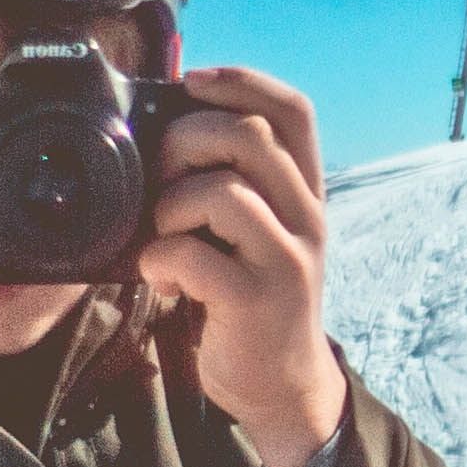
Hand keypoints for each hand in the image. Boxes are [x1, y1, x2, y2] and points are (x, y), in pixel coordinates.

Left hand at [142, 66, 347, 466]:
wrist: (283, 386)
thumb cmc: (251, 297)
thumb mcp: (257, 233)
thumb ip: (234, 186)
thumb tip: (165, 132)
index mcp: (305, 192)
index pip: (293, 111)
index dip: (242, 82)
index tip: (192, 80)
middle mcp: (307, 218)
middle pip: (250, 137)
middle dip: (186, 140)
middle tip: (161, 174)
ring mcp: (287, 260)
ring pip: (222, 191)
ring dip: (169, 204)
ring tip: (162, 232)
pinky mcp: (256, 302)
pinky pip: (193, 254)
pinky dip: (159, 258)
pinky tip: (159, 277)